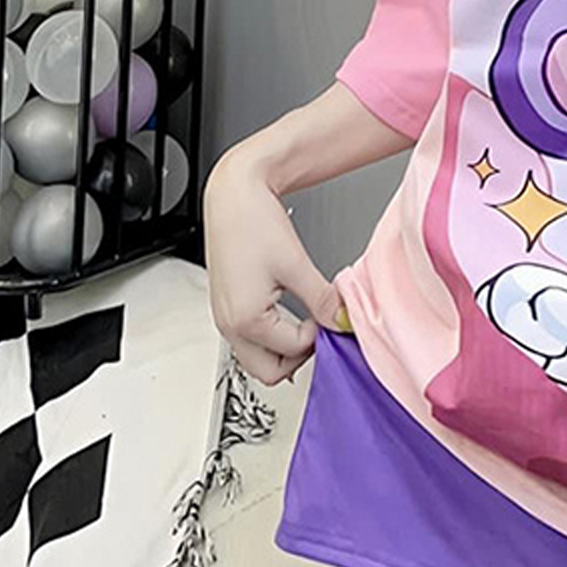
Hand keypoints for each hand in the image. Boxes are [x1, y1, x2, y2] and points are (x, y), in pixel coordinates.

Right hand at [203, 146, 345, 386]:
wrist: (233, 195)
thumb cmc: (253, 222)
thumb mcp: (296, 264)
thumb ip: (322, 299)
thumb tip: (342, 320)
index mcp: (244, 320)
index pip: (292, 351)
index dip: (320, 335)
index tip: (332, 315)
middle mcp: (229, 324)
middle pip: (268, 371)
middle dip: (299, 357)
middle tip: (320, 328)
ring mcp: (225, 318)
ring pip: (257, 357)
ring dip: (285, 347)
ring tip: (308, 318)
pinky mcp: (227, 307)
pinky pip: (250, 338)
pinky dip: (273, 334)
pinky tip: (290, 311)